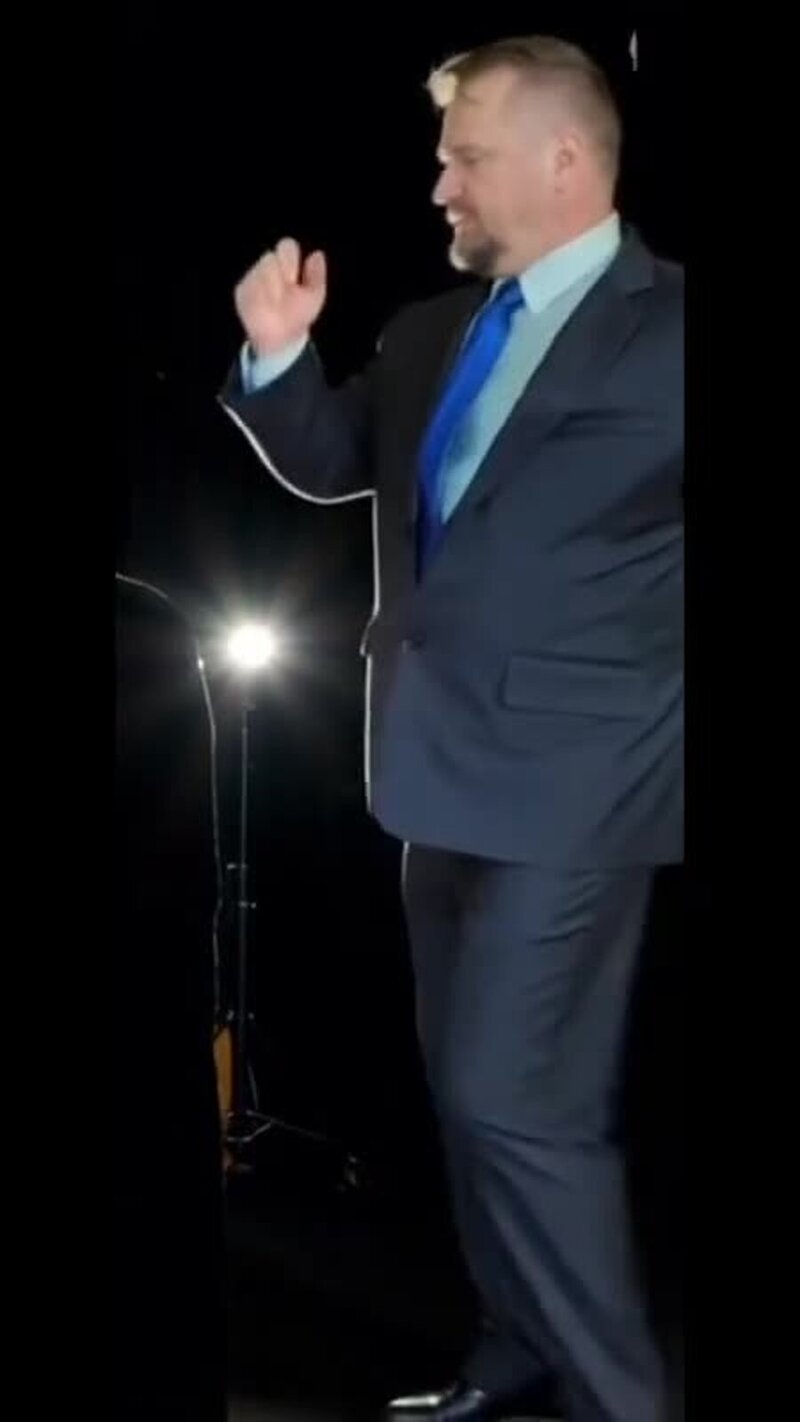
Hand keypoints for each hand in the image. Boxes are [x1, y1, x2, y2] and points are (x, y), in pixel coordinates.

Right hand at [234, 238, 326, 356]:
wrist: (281, 339)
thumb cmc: (298, 315)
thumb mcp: (314, 296)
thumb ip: (316, 276)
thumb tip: (317, 255)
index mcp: (287, 264)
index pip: (287, 247)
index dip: (290, 259)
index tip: (293, 278)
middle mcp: (269, 267)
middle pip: (269, 259)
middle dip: (278, 277)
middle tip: (283, 295)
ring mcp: (254, 278)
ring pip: (259, 273)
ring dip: (269, 290)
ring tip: (275, 306)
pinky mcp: (242, 291)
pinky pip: (250, 288)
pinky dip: (258, 299)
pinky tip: (264, 309)